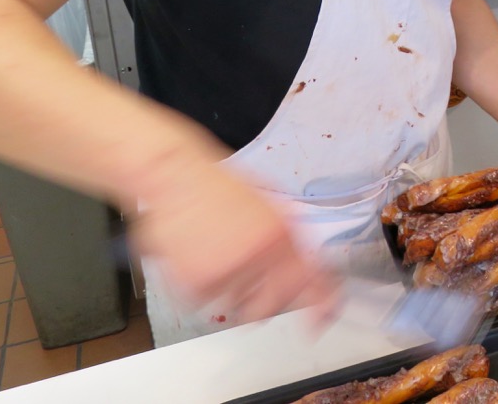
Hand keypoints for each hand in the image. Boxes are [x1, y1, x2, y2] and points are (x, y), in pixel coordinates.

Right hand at [130, 163, 340, 326]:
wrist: (176, 176)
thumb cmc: (217, 186)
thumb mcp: (268, 203)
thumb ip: (287, 237)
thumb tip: (304, 264)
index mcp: (282, 233)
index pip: (313, 279)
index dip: (321, 306)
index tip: (319, 321)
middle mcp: (259, 255)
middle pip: (272, 304)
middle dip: (263, 301)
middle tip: (249, 282)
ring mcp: (228, 271)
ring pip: (236, 305)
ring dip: (228, 290)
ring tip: (216, 256)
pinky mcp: (197, 282)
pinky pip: (203, 303)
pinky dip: (198, 287)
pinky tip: (196, 257)